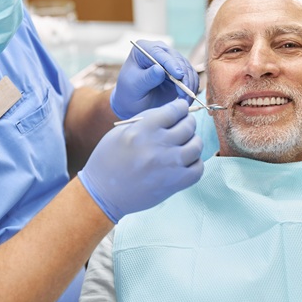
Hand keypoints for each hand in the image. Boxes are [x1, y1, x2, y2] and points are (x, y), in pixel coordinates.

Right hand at [78, 100, 203, 222]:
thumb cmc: (109, 160)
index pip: (174, 110)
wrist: (103, 193)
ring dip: (193, 142)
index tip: (179, 109)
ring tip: (185, 144)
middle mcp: (158, 146)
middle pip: (188, 126)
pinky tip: (185, 162)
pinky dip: (195, 163)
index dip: (180, 107)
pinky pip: (198, 168)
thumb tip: (172, 111)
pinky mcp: (174, 183)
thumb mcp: (120, 131)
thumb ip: (146, 119)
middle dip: (187, 123)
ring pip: (196, 146)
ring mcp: (169, 166)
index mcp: (142, 130)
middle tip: (182, 126)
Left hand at [110, 40, 198, 119]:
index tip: (179, 75)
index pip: (159, 53)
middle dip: (184, 76)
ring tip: (185, 100)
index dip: (171, 64)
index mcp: (144, 49)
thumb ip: (147, 78)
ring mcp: (171, 60)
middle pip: (177, 59)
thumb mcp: (134, 87)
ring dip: (189, 84)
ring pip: (187, 68)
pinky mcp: (180, 71)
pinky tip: (188, 99)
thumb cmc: (129, 93)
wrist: (134, 103)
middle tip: (185, 93)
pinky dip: (192, 88)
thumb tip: (159, 69)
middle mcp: (160, 51)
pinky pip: (191, 76)